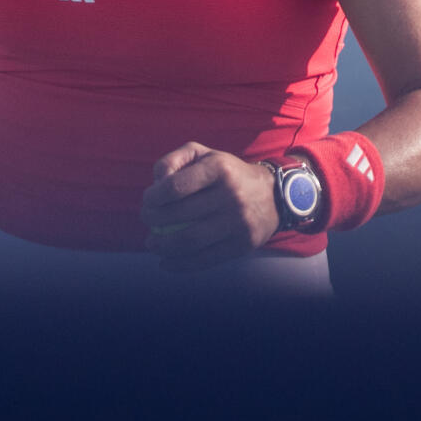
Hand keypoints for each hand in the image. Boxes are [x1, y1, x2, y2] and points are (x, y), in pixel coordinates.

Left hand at [142, 142, 278, 272]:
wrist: (273, 196)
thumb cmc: (226, 173)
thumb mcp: (204, 155)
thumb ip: (173, 160)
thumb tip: (154, 183)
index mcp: (219, 168)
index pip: (175, 187)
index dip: (153, 197)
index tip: (147, 201)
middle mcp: (231, 194)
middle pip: (180, 215)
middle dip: (153, 220)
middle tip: (147, 221)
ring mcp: (239, 222)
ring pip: (190, 241)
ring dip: (163, 247)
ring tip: (152, 244)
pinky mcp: (243, 245)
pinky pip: (205, 259)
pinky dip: (181, 265)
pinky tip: (165, 263)